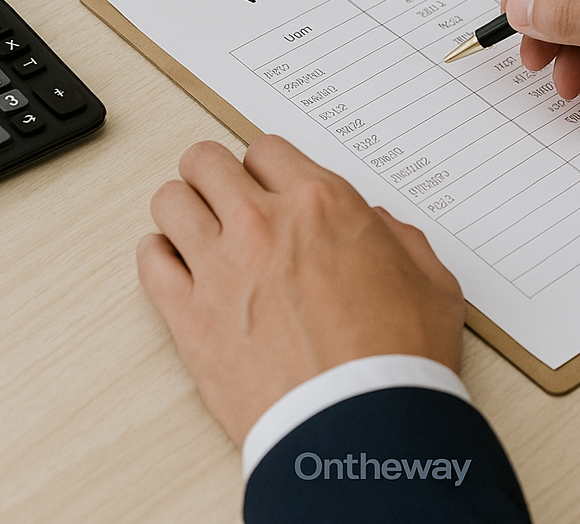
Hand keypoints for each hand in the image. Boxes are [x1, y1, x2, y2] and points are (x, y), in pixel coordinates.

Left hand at [136, 135, 464, 445]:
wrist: (362, 429)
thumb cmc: (399, 361)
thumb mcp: (429, 282)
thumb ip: (400, 239)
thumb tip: (377, 226)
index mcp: (321, 204)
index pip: (265, 149)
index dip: (266, 166)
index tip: (267, 184)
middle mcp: (263, 223)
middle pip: (205, 161)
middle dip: (215, 174)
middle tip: (224, 197)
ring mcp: (219, 267)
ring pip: (170, 200)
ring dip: (183, 209)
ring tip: (197, 229)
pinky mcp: (188, 318)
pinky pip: (149, 260)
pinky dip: (158, 256)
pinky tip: (177, 267)